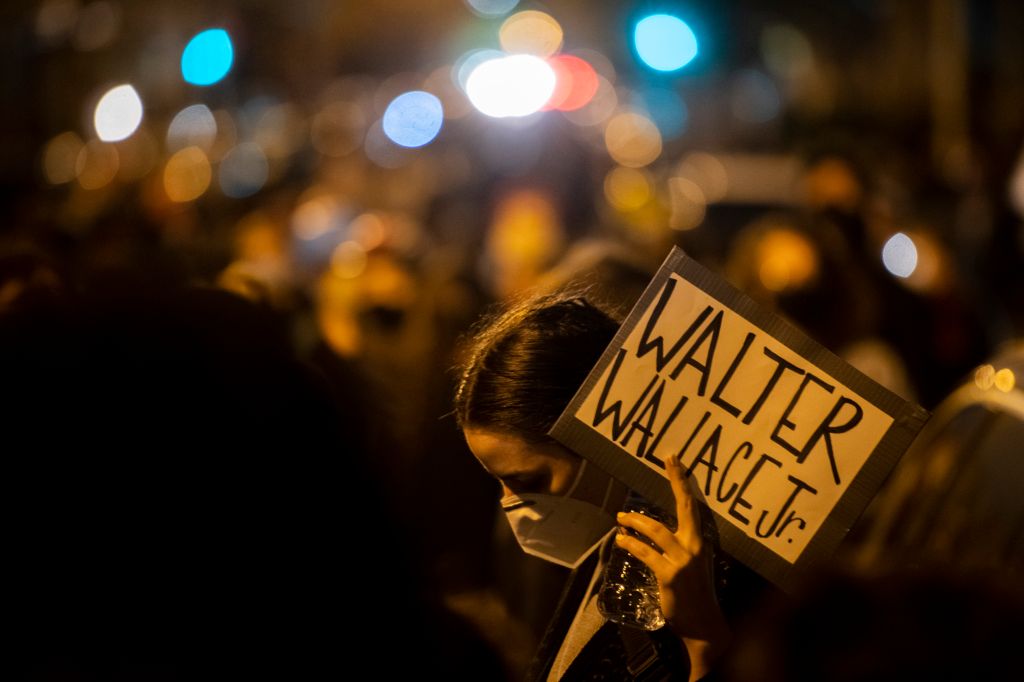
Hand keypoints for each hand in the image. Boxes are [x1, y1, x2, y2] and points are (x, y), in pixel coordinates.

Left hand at [614, 456, 731, 680]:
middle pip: (683, 507)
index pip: (692, 506)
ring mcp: (683, 561)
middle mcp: (694, 547)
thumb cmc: (695, 595)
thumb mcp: (690, 565)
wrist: (704, 626)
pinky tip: (621, 540)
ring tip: (620, 518)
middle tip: (665, 461)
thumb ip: (676, 547)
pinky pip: (646, 553)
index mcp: (700, 542)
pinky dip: (630, 544)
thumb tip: (647, 529)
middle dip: (674, 481)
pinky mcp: (669, 575)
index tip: (674, 460)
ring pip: (656, 530)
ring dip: (635, 521)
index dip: (682, 481)